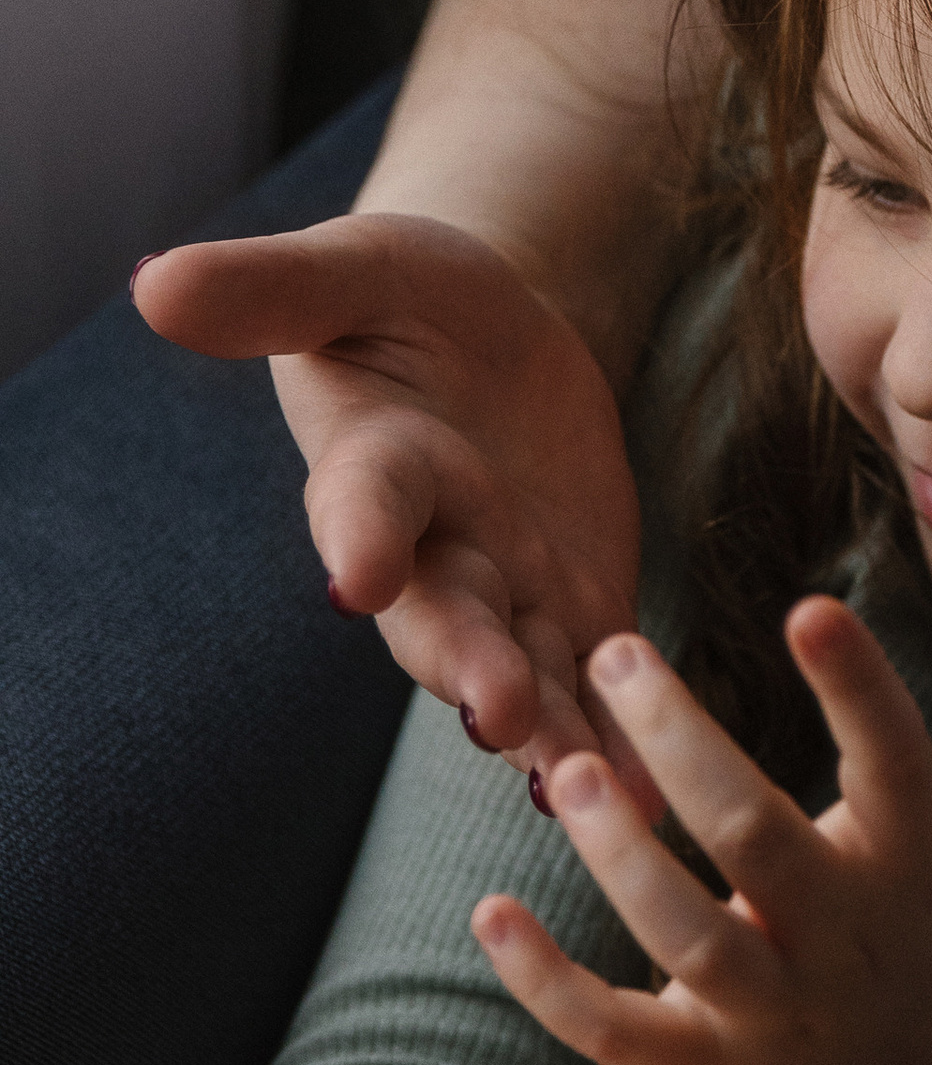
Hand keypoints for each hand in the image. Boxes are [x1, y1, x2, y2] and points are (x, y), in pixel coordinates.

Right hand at [134, 214, 640, 771]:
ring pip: (521, 672)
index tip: (356, 572)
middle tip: (492, 709)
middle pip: (442, 619)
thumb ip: (273, 287)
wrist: (497, 333)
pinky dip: (616, 738)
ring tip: (579, 781)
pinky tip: (644, 795)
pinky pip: (595, 683)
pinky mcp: (577, 604)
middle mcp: (430, 548)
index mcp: (374, 462)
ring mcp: (506, 588)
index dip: (358, 534)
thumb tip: (154, 284)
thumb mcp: (357, 269)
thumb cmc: (407, 295)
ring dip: (545, 729)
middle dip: (466, 663)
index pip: (361, 501)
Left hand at [473, 592, 931, 1064]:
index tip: (806, 608)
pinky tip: (491, 912)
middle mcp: (843, 938)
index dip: (855, 688)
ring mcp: (772, 1012)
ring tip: (565, 769)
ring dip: (618, 857)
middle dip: (683, 744)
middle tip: (615, 651)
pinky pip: (616, 1033)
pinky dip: (548, 986)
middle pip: (756, 838)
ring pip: (683, 936)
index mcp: (917, 862)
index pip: (892, 762)